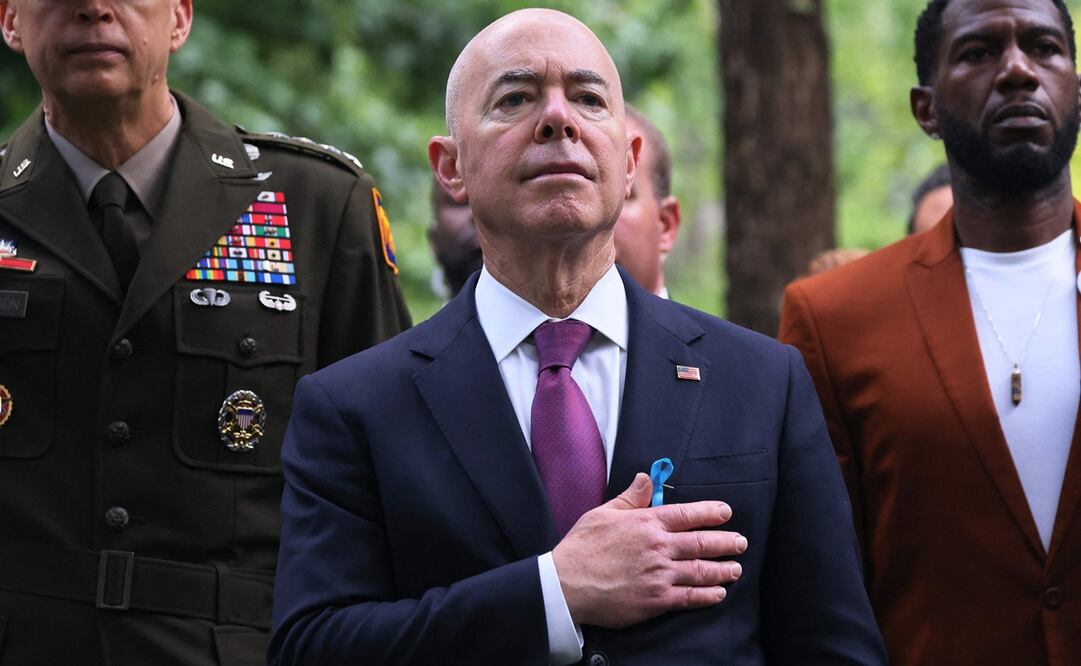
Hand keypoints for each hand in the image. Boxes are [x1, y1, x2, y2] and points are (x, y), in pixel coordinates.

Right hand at [552, 472, 746, 627]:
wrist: (566, 584)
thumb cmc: (582, 547)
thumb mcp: (603, 513)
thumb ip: (631, 498)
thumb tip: (647, 479)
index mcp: (646, 523)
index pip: (686, 514)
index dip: (710, 513)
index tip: (726, 512)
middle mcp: (658, 547)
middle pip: (701, 543)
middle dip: (725, 542)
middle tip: (740, 542)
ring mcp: (660, 575)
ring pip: (701, 571)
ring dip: (722, 569)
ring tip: (736, 568)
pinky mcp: (656, 600)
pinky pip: (690, 597)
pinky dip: (708, 595)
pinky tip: (718, 594)